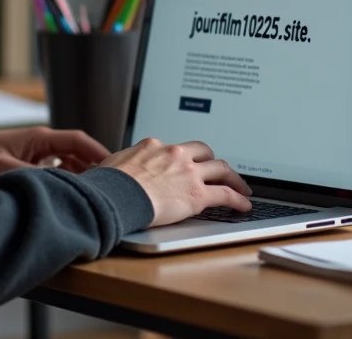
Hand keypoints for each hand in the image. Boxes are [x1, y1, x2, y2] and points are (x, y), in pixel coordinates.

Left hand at [0, 126, 109, 186]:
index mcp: (40, 137)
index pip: (78, 140)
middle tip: (111, 187)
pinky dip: (66, 182)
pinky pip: (56, 171)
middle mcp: (42, 143)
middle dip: (95, 168)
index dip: (99, 151)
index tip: (116, 165)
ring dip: (80, 177)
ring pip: (69, 164)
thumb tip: (61, 188)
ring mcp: (37, 154)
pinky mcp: (30, 165)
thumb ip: (34, 177)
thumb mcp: (5, 168)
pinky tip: (70, 196)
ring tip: (94, 195)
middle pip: (78, 153)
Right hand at [100, 137, 251, 227]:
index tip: (187, 165)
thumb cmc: (108, 184)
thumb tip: (110, 170)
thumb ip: (120, 165)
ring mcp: (188, 173)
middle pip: (204, 152)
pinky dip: (238, 199)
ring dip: (233, 177)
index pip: (176, 149)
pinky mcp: (197, 195)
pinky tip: (244, 205)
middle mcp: (175, 155)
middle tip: (220, 170)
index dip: (184, 158)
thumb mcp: (111, 165)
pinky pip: (225, 194)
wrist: (115, 195)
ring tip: (241, 187)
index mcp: (154, 146)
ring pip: (221, 169)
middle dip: (213, 161)